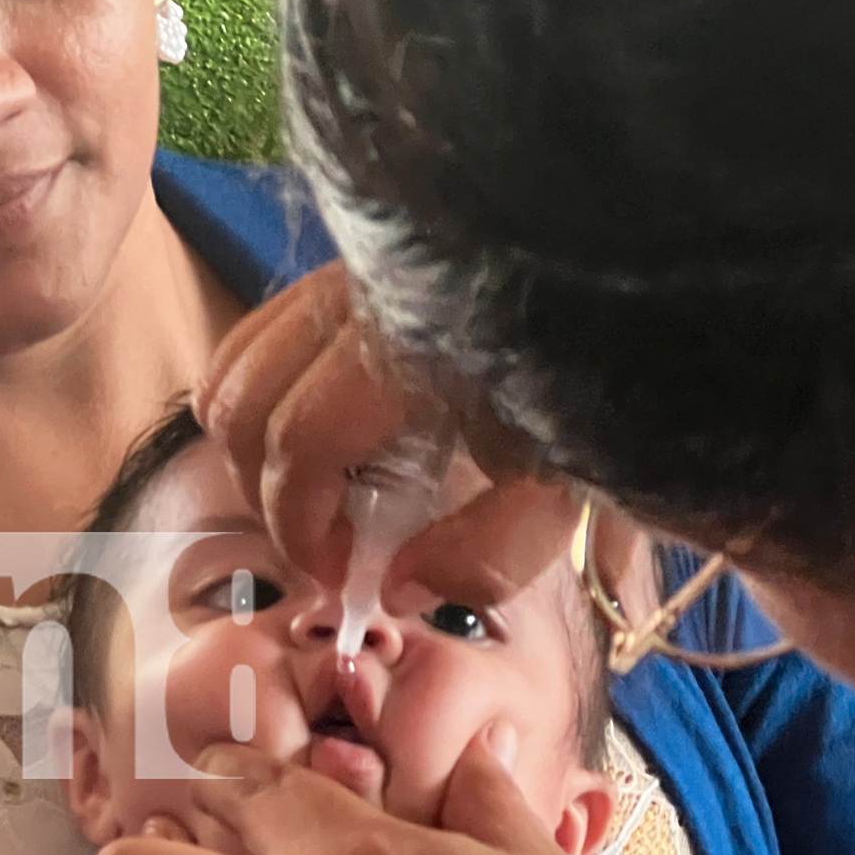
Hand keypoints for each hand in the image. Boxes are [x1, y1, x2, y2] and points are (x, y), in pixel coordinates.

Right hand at [196, 263, 586, 607]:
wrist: (620, 296)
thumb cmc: (597, 392)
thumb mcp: (561, 488)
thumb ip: (485, 552)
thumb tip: (395, 585)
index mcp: (408, 350)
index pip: (300, 442)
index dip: (300, 526)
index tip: (340, 576)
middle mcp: (357, 298)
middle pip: (245, 405)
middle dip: (265, 495)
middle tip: (321, 545)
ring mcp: (341, 273)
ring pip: (234, 365)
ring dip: (251, 446)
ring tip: (311, 495)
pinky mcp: (340, 269)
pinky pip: (255, 333)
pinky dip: (256, 396)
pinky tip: (310, 438)